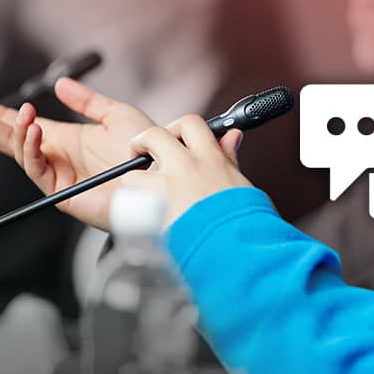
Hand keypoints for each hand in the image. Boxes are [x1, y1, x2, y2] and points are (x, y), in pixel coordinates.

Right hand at [0, 78, 154, 230]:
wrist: (163, 176)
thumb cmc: (148, 151)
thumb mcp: (117, 115)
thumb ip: (88, 101)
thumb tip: (61, 85)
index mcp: (69, 141)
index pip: (25, 126)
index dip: (0, 115)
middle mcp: (61, 159)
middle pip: (12, 139)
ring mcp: (60, 176)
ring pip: (23, 153)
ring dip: (17, 131)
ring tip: (23, 114)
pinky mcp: (64, 193)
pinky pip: (38, 170)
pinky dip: (31, 149)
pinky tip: (32, 130)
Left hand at [123, 115, 251, 228]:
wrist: (235, 250)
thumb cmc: (243, 222)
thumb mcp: (240, 183)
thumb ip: (229, 157)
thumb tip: (232, 136)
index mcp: (210, 159)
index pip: (190, 124)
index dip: (178, 128)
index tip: (176, 139)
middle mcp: (185, 167)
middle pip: (153, 135)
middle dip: (144, 142)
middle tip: (145, 155)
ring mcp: (165, 189)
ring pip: (132, 172)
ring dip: (136, 181)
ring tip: (145, 196)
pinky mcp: (151, 212)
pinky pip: (130, 203)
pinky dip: (134, 209)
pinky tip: (146, 217)